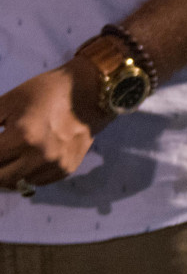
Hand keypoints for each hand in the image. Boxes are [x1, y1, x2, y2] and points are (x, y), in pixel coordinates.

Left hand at [0, 59, 110, 192]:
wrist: (91, 91)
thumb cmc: (45, 91)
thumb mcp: (8, 101)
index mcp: (22, 136)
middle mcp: (39, 156)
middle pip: (0, 178)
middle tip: (0, 153)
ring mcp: (55, 165)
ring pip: (17, 183)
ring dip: (8, 172)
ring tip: (10, 156)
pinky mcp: (67, 169)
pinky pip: (37, 182)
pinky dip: (27, 174)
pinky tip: (28, 158)